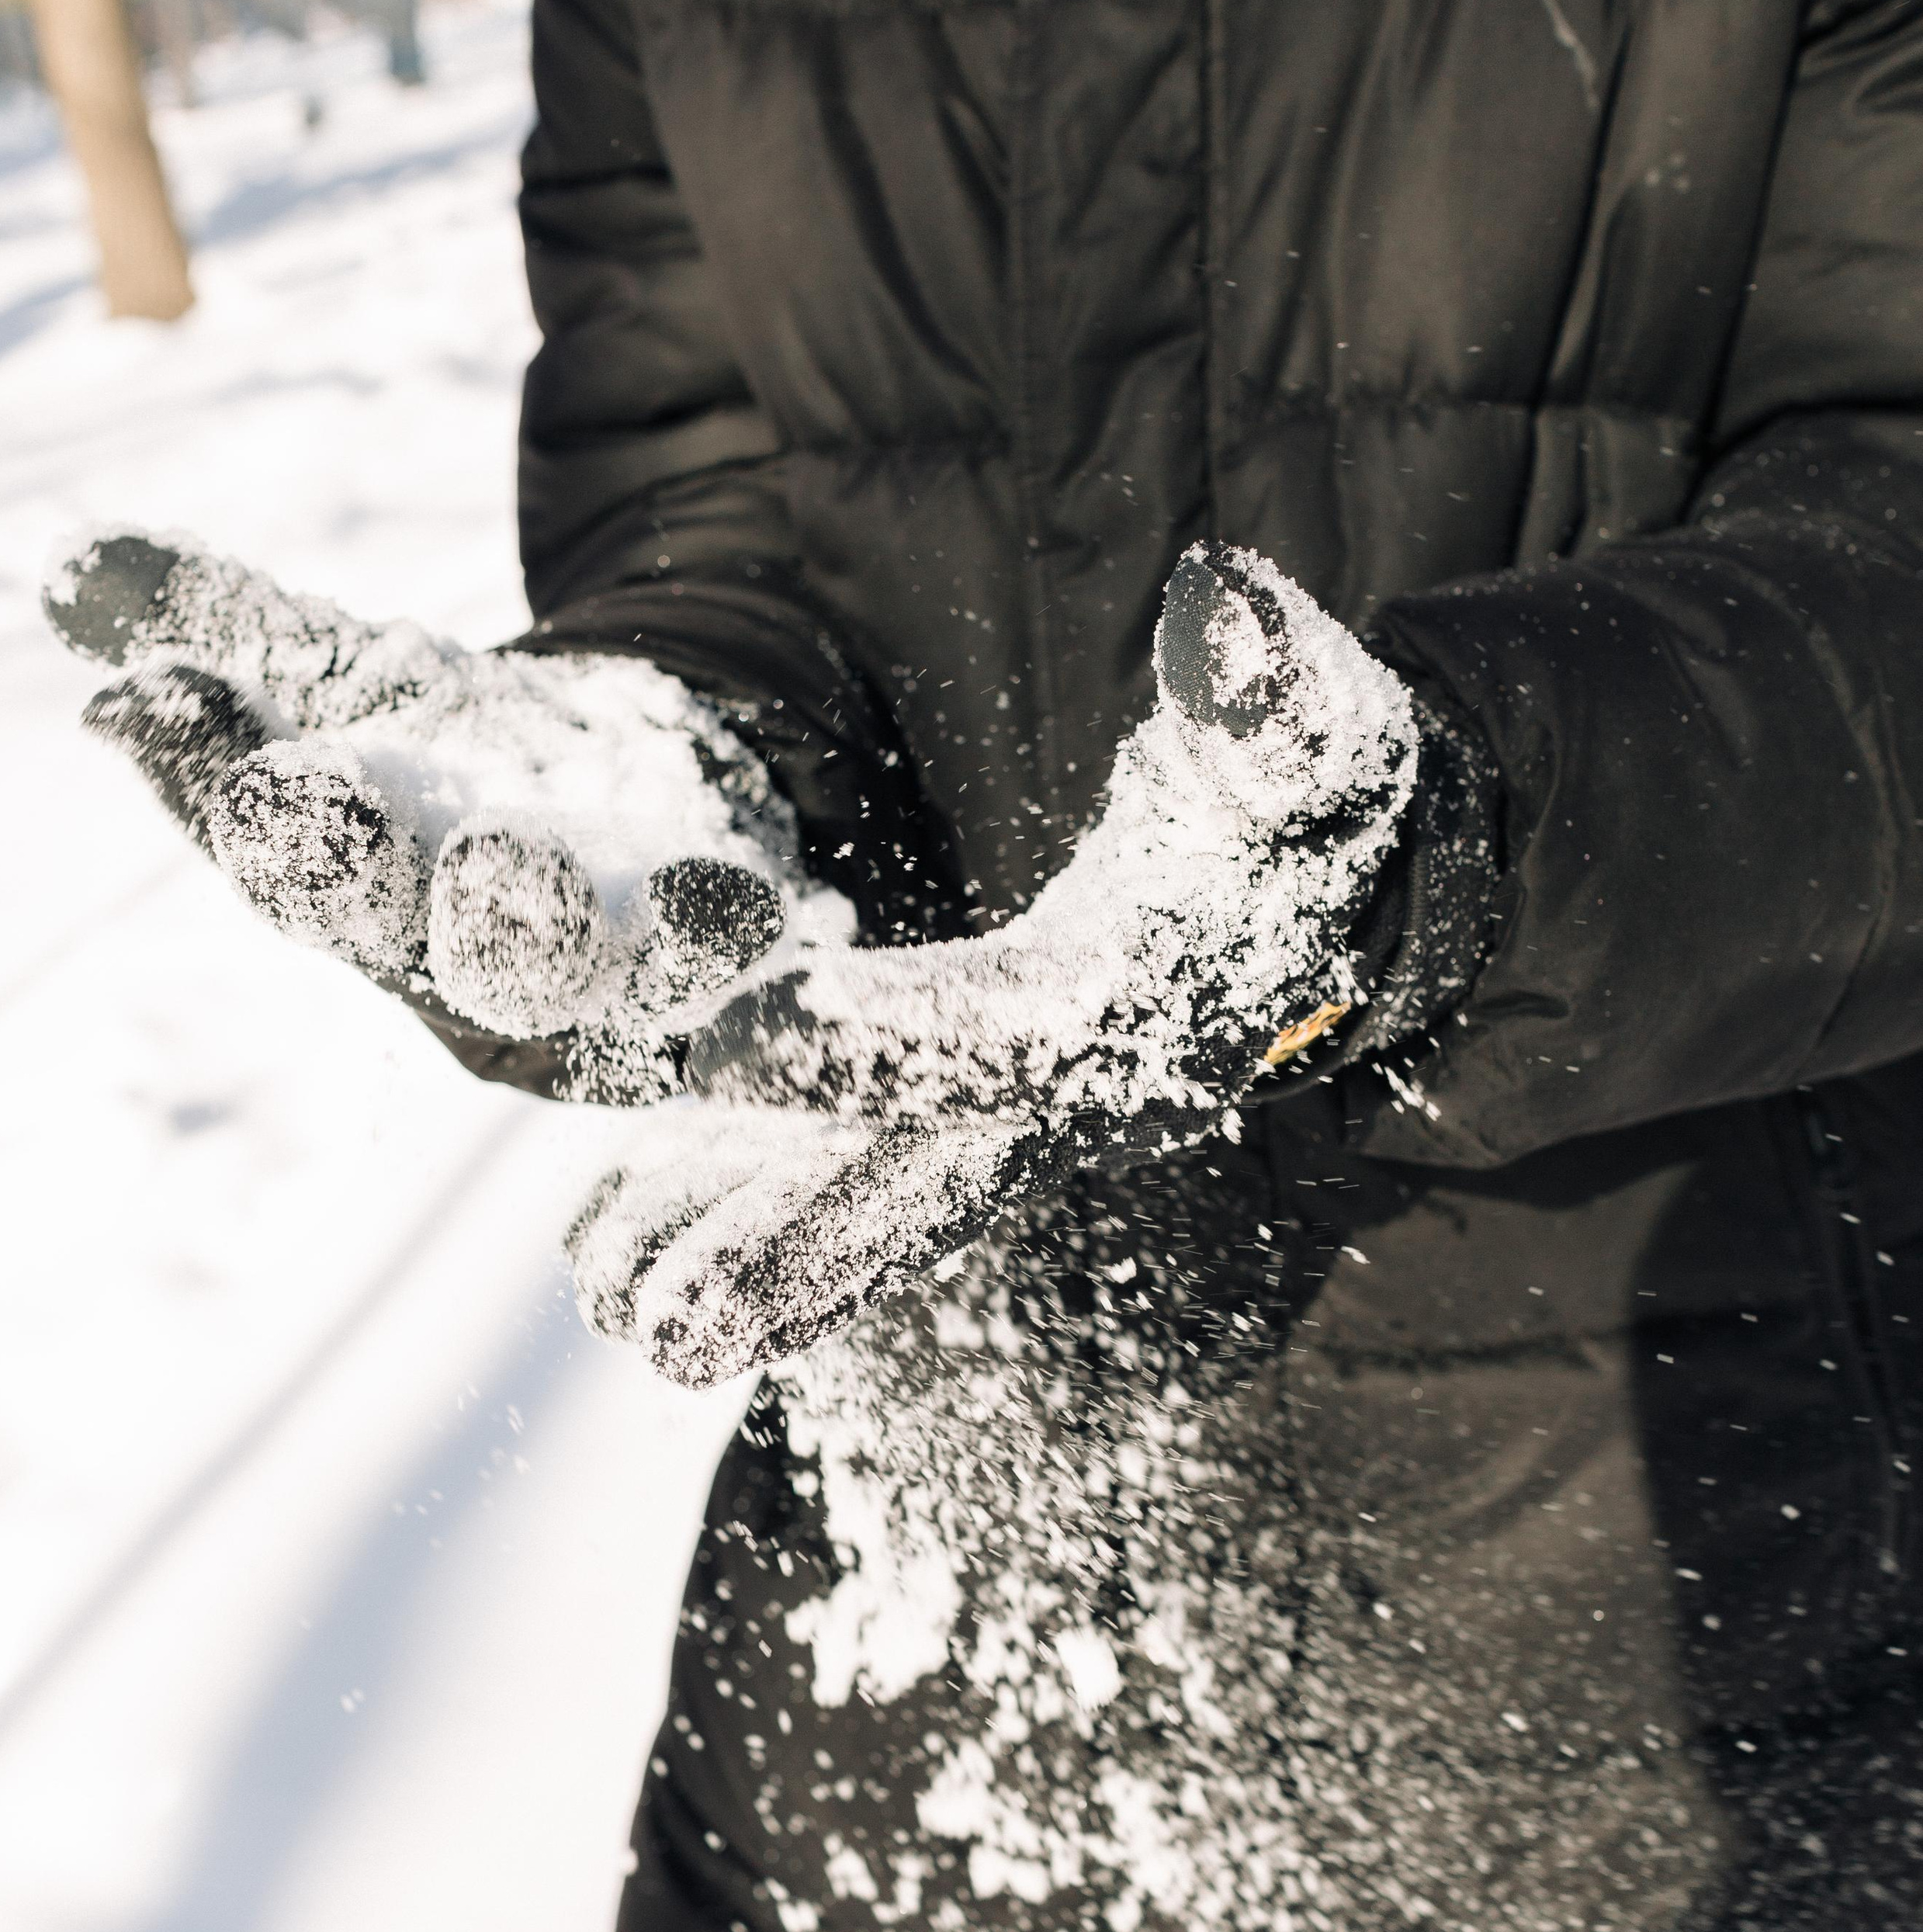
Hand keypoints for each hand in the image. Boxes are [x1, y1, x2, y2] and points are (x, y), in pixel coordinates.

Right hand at [48, 531, 850, 1103]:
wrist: (636, 800)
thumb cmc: (454, 762)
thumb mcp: (348, 681)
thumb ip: (228, 629)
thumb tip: (73, 568)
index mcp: (363, 898)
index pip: (279, 841)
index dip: (218, 771)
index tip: (173, 687)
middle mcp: (480, 977)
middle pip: (433, 930)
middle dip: (417, 877)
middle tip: (366, 805)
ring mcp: (622, 997)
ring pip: (617, 978)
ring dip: (639, 938)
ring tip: (676, 889)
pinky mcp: (749, 997)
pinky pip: (789, 1028)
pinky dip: (825, 1027)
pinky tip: (860, 1016)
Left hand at [567, 546, 1420, 1380]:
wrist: (1299, 901)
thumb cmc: (1288, 811)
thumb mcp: (1313, 738)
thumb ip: (1278, 701)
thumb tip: (1227, 615)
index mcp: (1136, 1004)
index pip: (1004, 1038)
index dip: (879, 1042)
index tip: (733, 1035)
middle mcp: (1070, 1105)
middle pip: (922, 1188)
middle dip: (796, 1248)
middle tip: (664, 1315)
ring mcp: (1008, 1134)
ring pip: (864, 1215)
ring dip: (741, 1267)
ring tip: (618, 1313)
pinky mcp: (953, 1132)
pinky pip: (840, 1197)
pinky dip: (741, 1228)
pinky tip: (620, 1259)